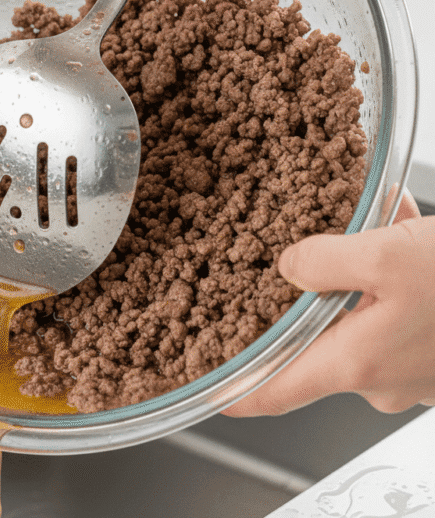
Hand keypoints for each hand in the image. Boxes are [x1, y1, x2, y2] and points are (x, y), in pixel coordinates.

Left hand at [224, 191, 434, 415]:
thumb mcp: (386, 256)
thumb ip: (322, 261)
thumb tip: (289, 266)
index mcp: (358, 362)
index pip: (275, 391)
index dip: (236, 392)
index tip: (208, 391)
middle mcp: (381, 377)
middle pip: (317, 338)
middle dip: (314, 289)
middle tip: (312, 248)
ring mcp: (411, 370)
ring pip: (360, 314)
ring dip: (360, 272)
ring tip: (377, 227)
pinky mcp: (434, 353)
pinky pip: (395, 312)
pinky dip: (392, 276)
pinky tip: (405, 233)